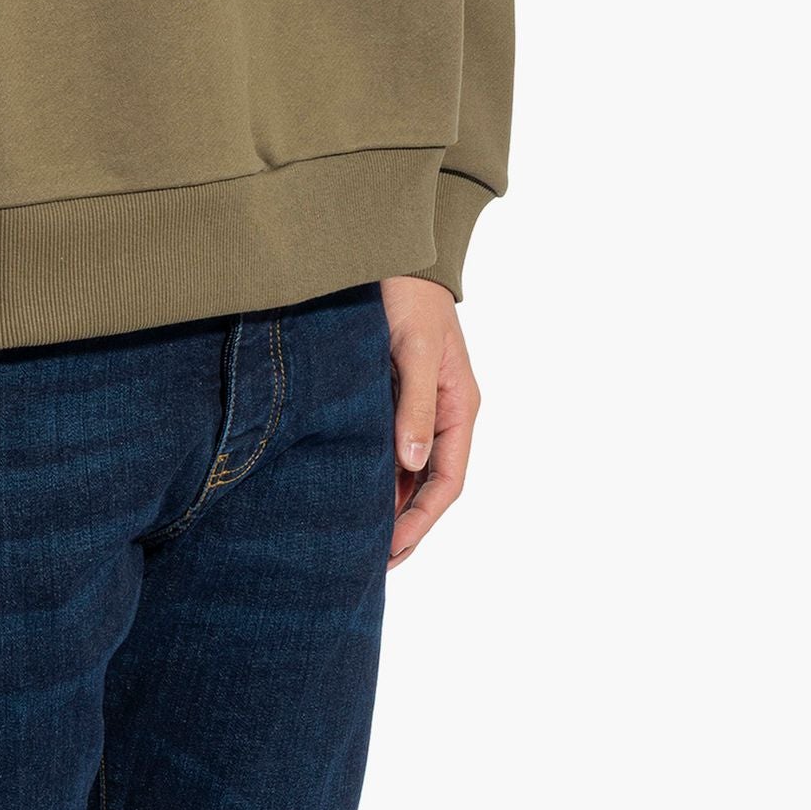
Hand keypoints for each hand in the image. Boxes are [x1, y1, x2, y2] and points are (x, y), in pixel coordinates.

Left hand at [380, 277, 480, 567]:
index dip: (421, 520)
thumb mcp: (414, 349)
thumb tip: (412, 465)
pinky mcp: (391, 391)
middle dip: (405, 524)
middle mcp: (442, 411)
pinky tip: (350, 489)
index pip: (448, 481)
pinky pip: (388, 444)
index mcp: (459, 405)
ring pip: (408, 468)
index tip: (390, 550)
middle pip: (429, 483)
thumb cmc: (408, 294)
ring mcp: (417, 402)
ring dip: (389, 502)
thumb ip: (414, 406)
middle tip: (370, 562)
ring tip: (358, 538)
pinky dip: (375, 471)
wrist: (389, 248)